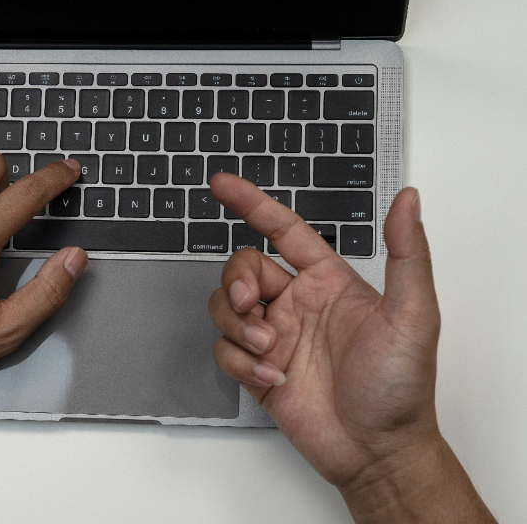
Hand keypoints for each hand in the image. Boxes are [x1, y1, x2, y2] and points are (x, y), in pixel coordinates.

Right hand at [207, 173, 439, 488]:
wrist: (377, 450)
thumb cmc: (400, 387)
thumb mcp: (413, 314)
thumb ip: (407, 253)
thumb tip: (409, 200)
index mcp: (328, 282)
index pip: (283, 230)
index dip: (251, 204)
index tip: (222, 185)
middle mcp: (297, 303)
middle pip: (242, 268)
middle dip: (236, 281)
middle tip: (251, 305)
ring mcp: (275, 336)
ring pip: (225, 306)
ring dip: (237, 325)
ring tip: (268, 350)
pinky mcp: (257, 369)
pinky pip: (224, 350)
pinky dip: (239, 363)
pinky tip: (272, 377)